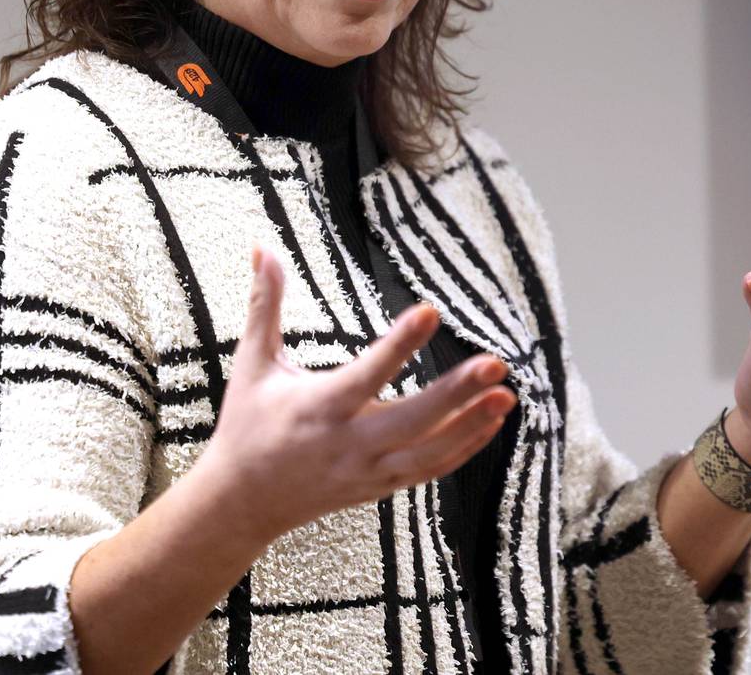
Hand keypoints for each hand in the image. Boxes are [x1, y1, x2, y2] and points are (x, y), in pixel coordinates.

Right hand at [197, 246, 516, 544]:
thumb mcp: (252, 363)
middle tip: (496, 363)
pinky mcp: (380, 486)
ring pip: (429, 451)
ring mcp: (368, 470)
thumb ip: (264, 305)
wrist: (243, 501)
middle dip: (456, 393)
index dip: (399, 345)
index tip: (430, 311)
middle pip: (412, 420)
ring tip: (506, 393)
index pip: (366, 373)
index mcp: (318, 407)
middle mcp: (348, 443)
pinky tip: (492, 421)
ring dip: (471, 424)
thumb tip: (262, 248)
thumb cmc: (247, 423)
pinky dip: (463, 448)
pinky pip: (429, 469)